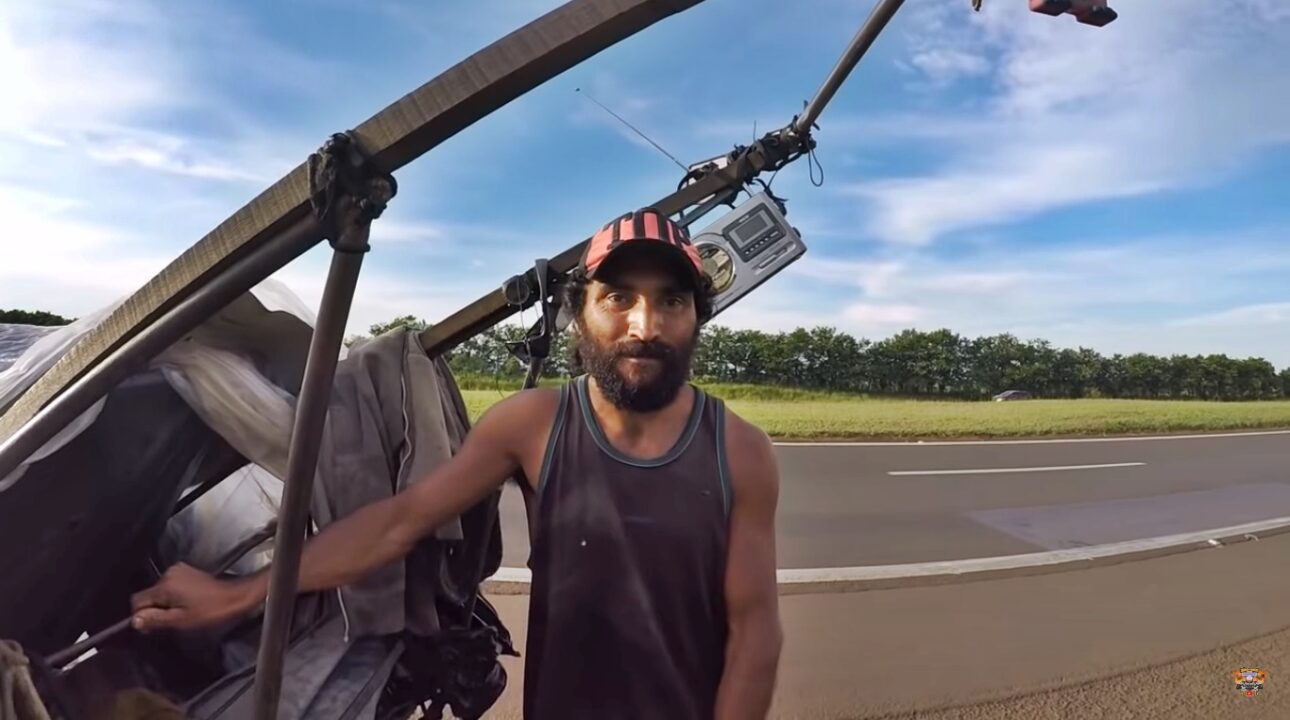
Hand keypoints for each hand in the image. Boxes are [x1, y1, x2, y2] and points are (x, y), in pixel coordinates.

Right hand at [130, 563, 258, 632]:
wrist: (234, 596)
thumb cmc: (210, 610)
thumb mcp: (181, 620)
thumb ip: (155, 619)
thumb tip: (134, 621)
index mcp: (165, 585)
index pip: (137, 600)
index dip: (141, 615)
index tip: (151, 626)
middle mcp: (169, 574)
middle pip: (149, 595)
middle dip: (155, 609)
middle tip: (171, 620)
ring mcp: (178, 570)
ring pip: (159, 591)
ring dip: (165, 603)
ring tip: (182, 611)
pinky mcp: (186, 571)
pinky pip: (170, 585)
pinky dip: (173, 595)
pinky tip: (186, 602)